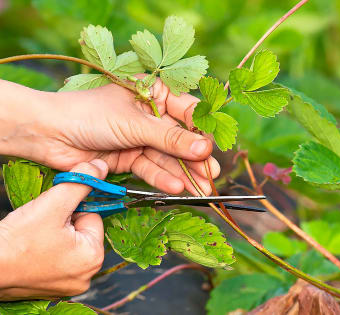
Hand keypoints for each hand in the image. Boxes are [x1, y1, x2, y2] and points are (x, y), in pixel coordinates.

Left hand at [0, 77, 219, 194]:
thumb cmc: (90, 115)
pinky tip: (176, 187)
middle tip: (211, 175)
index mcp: (153, 93)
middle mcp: (149, 115)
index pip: (187, 111)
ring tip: (201, 188)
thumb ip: (171, 139)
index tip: (215, 147)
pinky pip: (150, 168)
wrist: (48, 134)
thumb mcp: (136, 124)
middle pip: (179, 138)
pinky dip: (162, 178)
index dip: (202, 130)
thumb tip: (205, 149)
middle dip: (195, 158)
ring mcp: (139, 138)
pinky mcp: (129, 157)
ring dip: (182, 173)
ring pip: (166, 157)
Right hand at [0, 160, 107, 300]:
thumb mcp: (54, 204)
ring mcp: (68, 283)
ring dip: (54, 233)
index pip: (93, 216)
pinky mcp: (51, 286)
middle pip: (81, 230)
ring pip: (68, 242)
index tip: (52, 213)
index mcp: (93, 258)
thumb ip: (81, 182)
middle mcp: (86, 276)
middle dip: (63, 221)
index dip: (71, 209)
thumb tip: (101, 167)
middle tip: (40, 225)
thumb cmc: (17, 241)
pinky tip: (31, 248)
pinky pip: (56, 256)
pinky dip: (45, 248)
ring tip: (34, 237)